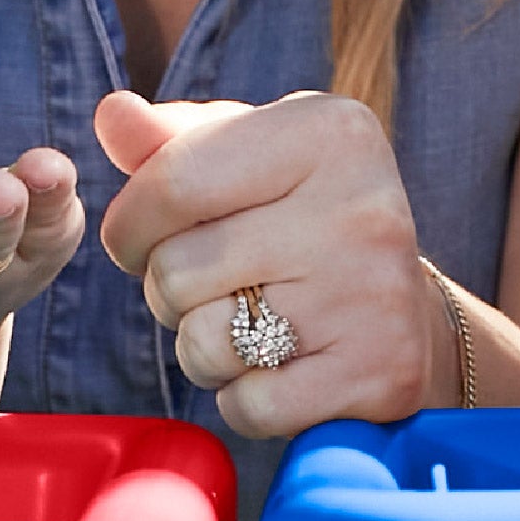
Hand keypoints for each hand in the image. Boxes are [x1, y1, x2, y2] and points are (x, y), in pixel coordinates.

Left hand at [98, 89, 455, 436]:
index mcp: (328, 132)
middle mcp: (361, 205)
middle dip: (168, 289)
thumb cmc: (301, 218)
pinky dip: (243, 399)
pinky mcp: (380, 376)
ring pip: (205, 343)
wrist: (407, 313)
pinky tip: (279, 368)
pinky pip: (248, 405)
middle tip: (212, 285)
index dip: (129, 224)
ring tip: (243, 324)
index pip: (172, 183)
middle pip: (178, 269)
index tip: (138, 240)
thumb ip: (170, 140)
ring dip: (201, 347)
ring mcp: (374, 295)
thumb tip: (112, 115)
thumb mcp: (247, 157)